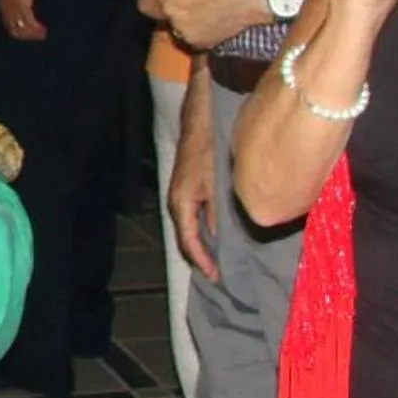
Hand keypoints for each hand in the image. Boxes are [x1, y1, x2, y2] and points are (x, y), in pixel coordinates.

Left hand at [0, 0, 45, 40]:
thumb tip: (24, 5)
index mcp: (2, 4)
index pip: (9, 24)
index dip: (19, 31)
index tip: (29, 33)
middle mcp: (6, 8)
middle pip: (14, 29)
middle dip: (26, 35)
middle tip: (38, 37)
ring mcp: (14, 8)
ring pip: (21, 28)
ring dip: (32, 34)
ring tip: (43, 34)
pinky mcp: (23, 5)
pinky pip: (29, 22)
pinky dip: (36, 28)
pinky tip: (43, 29)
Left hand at [140, 0, 264, 50]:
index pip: (144, 3)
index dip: (155, 0)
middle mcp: (168, 11)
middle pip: (159, 18)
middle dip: (171, 12)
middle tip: (190, 4)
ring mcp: (183, 30)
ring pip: (176, 30)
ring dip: (186, 24)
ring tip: (208, 13)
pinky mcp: (199, 44)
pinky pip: (193, 40)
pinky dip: (201, 33)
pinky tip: (217, 22)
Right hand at [167, 97, 217, 282]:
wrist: (200, 120)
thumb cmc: (211, 150)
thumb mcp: (218, 185)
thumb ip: (218, 214)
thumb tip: (221, 239)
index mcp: (181, 204)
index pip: (189, 242)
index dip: (203, 262)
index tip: (217, 277)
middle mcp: (176, 202)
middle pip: (186, 238)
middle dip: (201, 258)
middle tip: (219, 274)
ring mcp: (180, 194)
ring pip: (189, 227)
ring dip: (203, 244)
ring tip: (219, 260)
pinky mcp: (187, 187)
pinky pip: (192, 216)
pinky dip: (203, 230)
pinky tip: (216, 234)